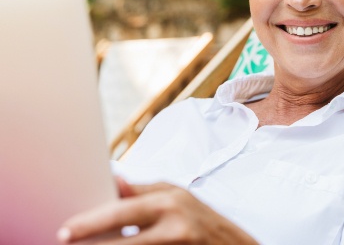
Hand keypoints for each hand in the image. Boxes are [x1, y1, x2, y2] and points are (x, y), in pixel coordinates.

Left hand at [57, 177, 257, 243]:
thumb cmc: (201, 218)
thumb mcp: (176, 196)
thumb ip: (144, 192)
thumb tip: (113, 182)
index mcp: (169, 199)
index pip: (122, 209)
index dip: (91, 221)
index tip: (66, 230)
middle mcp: (174, 222)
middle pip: (123, 236)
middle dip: (91, 242)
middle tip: (64, 241)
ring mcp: (177, 243)